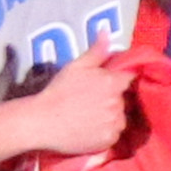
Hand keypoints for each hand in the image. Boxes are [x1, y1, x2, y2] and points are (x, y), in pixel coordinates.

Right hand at [10, 40, 135, 160]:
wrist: (41, 121)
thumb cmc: (58, 91)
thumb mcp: (76, 66)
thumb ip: (96, 50)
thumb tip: (106, 30)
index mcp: (113, 83)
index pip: (130, 78)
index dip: (121, 80)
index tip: (110, 85)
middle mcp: (118, 103)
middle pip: (124, 99)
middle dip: (113, 99)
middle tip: (91, 102)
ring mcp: (114, 123)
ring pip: (120, 118)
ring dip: (111, 116)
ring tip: (89, 116)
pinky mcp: (108, 140)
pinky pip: (114, 134)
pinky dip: (105, 131)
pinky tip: (89, 128)